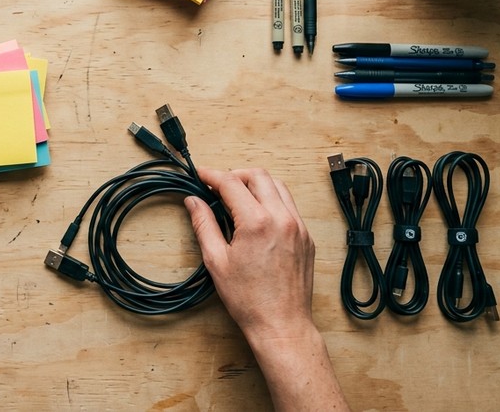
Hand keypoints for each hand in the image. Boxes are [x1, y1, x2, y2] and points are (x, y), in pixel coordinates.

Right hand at [185, 167, 315, 341]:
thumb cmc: (248, 299)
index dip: (212, 175)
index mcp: (257, 222)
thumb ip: (204, 224)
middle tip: (217, 186)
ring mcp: (298, 227)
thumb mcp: (216, 261)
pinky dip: (271, 200)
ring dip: (256, 185)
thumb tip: (193, 201)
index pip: (231, 183)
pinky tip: (257, 216)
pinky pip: (289, 205)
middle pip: (258, 176)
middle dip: (235, 175)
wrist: (281, 325)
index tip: (200, 175)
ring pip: (278, 186)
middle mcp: (282, 218)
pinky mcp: (306, 237)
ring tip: (237, 199)